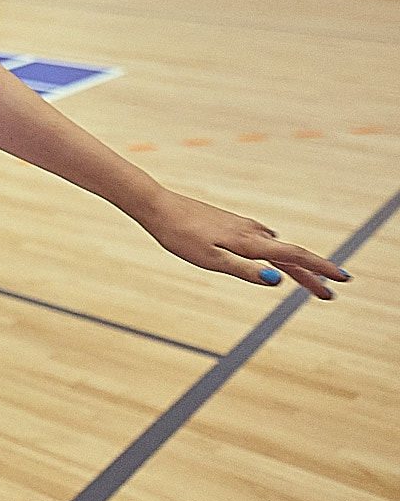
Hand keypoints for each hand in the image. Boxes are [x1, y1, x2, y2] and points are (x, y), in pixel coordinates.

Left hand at [140, 191, 349, 298]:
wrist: (156, 206)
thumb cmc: (180, 236)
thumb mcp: (211, 260)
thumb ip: (244, 271)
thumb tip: (278, 280)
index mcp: (249, 243)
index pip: (294, 257)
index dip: (320, 269)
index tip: (344, 279)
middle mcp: (250, 231)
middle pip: (289, 255)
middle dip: (310, 274)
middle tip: (330, 294)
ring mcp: (240, 225)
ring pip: (275, 246)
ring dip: (293, 263)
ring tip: (307, 279)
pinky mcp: (228, 222)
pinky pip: (260, 239)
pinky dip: (274, 250)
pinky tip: (270, 250)